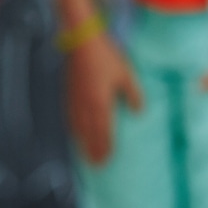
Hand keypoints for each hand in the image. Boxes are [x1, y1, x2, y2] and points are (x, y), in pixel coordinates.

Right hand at [66, 34, 143, 164]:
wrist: (82, 43)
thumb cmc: (107, 57)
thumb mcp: (125, 74)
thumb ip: (133, 93)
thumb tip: (139, 111)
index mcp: (101, 103)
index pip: (104, 131)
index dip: (106, 146)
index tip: (108, 158)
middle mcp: (86, 106)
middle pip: (90, 133)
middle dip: (94, 149)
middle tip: (97, 163)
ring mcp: (75, 100)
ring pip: (78, 128)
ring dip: (83, 143)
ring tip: (86, 154)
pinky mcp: (68, 93)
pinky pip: (70, 117)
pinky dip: (73, 129)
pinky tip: (75, 132)